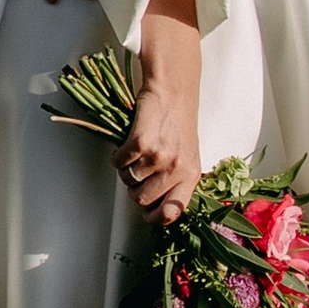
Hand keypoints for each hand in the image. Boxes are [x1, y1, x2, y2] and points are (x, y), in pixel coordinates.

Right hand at [119, 71, 202, 226]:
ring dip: (126, 170)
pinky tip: (126, 146)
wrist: (172, 90)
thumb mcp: (188, 156)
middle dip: (135, 189)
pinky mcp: (140, 143)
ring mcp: (158, 157)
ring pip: (128, 181)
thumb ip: (177, 181)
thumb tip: (157, 206)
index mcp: (190, 175)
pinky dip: (118, 156)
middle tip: (139, 172)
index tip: (147, 214)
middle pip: (142, 199)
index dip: (155, 217)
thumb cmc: (179, 122)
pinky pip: (119, 163)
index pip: (172, 212)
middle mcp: (176, 169)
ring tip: (136, 154)